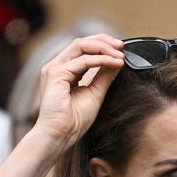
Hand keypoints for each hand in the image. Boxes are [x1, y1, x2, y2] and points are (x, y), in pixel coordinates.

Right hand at [30, 34, 125, 150]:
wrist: (61, 135)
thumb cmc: (74, 121)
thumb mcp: (95, 93)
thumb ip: (104, 76)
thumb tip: (117, 62)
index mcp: (64, 71)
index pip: (83, 49)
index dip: (103, 46)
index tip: (121, 51)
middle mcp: (57, 67)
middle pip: (81, 42)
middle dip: (104, 41)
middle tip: (122, 47)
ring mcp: (54, 69)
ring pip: (80, 46)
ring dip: (103, 48)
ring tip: (120, 55)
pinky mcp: (55, 74)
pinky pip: (82, 61)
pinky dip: (100, 60)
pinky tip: (113, 63)